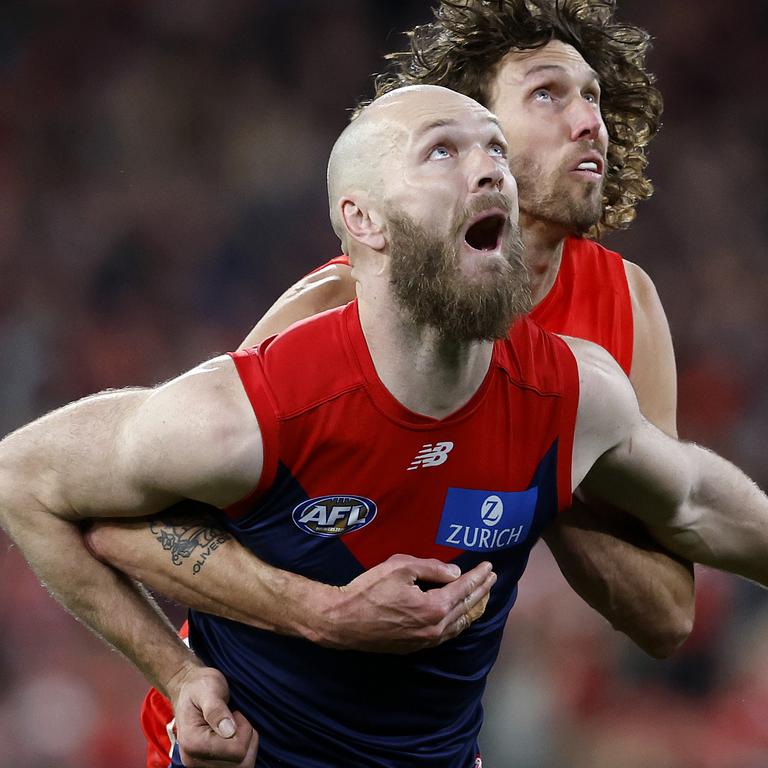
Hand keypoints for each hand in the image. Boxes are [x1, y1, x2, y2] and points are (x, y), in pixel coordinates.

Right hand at [167, 664, 258, 767]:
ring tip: (235, 725)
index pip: (236, 751)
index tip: (235, 713)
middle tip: (236, 718)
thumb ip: (216, 710)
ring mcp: (201, 765)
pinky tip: (235, 735)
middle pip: (241, 763)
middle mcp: (194, 760)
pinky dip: (243, 751)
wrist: (189, 689)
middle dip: (247, 738)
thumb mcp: (208, 689)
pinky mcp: (209, 765)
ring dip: (246, 745)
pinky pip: (238, 766)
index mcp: (193, 743)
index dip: (244, 731)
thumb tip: (229, 731)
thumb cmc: (199, 686)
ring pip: (242, 766)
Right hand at [317, 554, 495, 652]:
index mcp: (434, 607)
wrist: (343, 621)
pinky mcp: (415, 646)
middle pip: (467, 608)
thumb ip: (431, 568)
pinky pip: (447, 634)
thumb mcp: (400, 567)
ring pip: (459, 625)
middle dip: (482, 591)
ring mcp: (426, 640)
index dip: (478, 576)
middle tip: (492, 578)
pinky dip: (460, 622)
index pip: (464, 589)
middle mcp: (435, 628)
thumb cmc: (369, 590)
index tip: (488, 566)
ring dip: (474, 608)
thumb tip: (455, 573)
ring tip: (483, 596)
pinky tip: (460, 617)